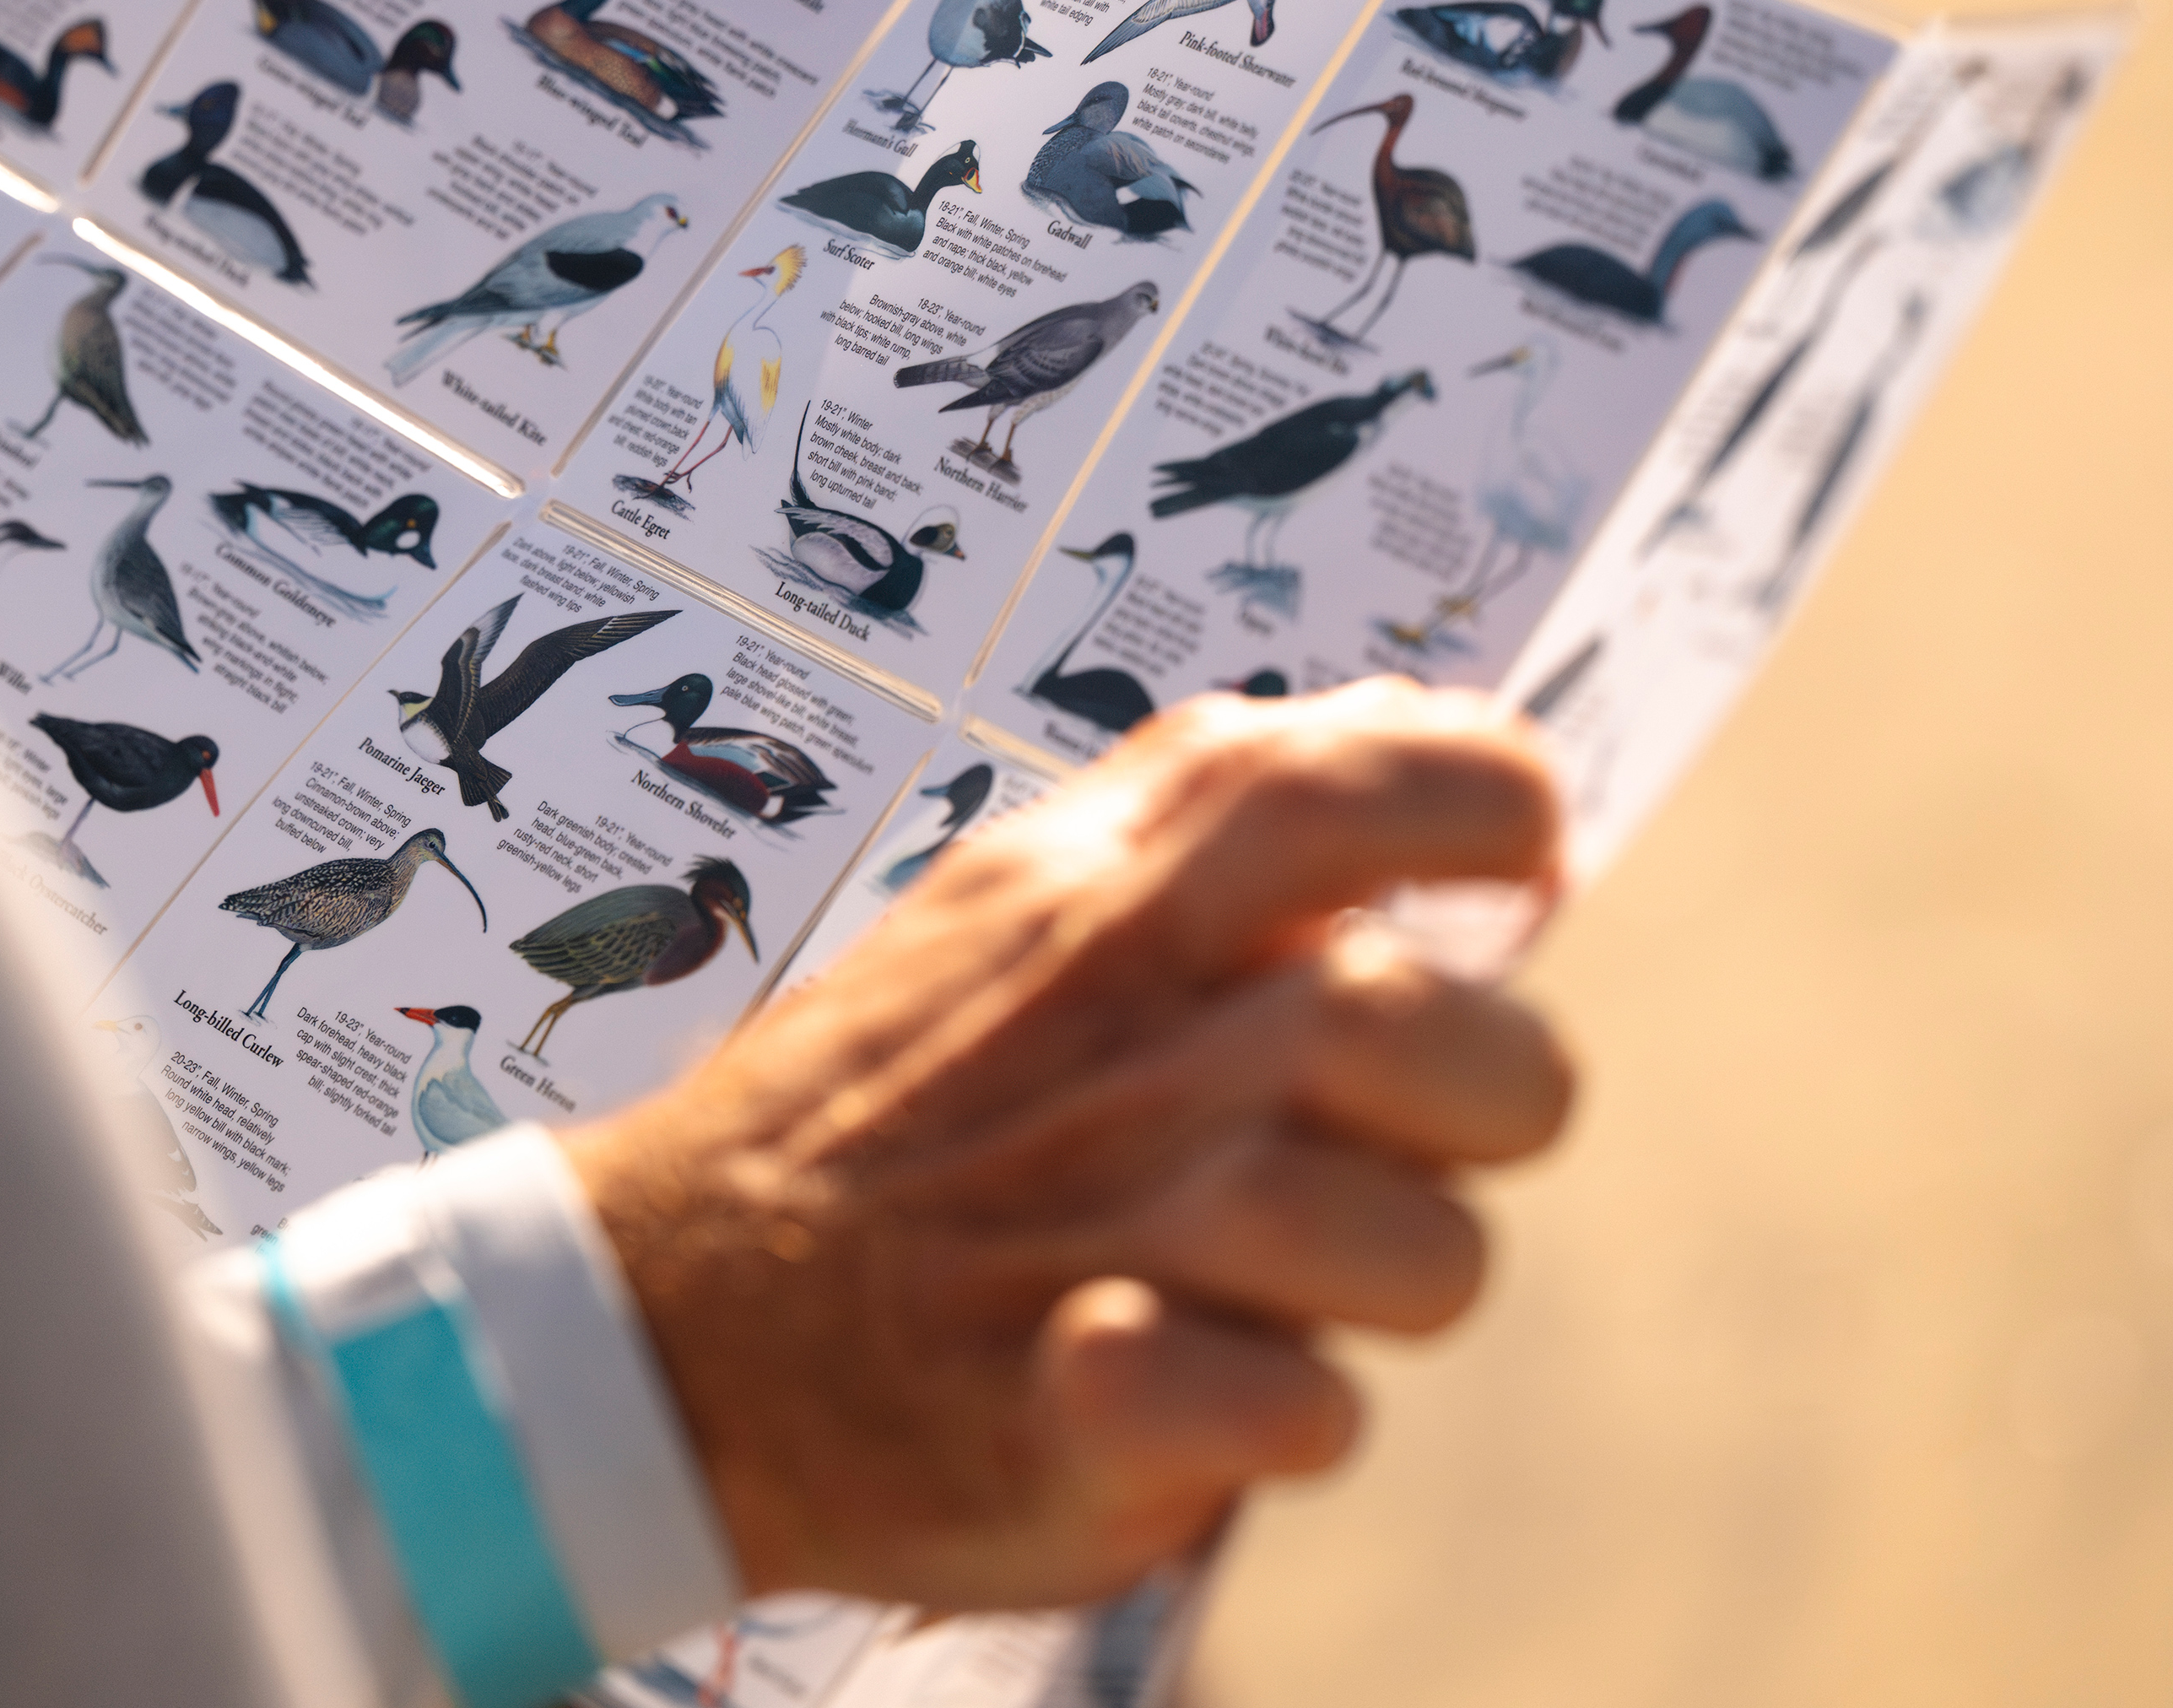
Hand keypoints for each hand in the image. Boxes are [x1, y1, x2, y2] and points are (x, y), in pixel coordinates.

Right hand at [566, 683, 1573, 1609]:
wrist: (666, 1324)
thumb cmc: (884, 1113)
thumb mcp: (1012, 899)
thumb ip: (1214, 823)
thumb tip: (1437, 752)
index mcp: (1122, 889)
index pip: (1385, 778)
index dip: (1493, 811)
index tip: (1505, 873)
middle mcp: (1142, 1030)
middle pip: (1478, 1049)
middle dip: (1475, 1118)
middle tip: (1369, 1150)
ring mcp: (1117, 1216)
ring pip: (1430, 1256)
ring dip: (1368, 1295)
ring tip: (1246, 1287)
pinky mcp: (1094, 1409)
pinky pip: (1309, 1412)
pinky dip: (1269, 1420)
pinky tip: (1167, 1386)